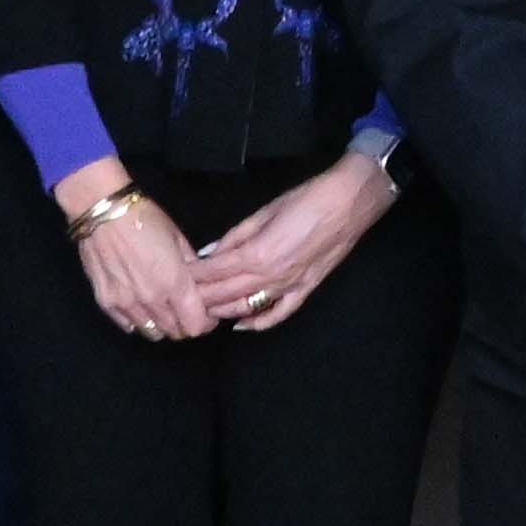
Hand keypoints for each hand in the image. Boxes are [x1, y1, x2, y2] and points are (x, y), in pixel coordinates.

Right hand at [59, 161, 213, 343]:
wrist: (103, 212)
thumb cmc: (146, 219)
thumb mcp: (178, 238)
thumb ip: (191, 266)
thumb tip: (199, 283)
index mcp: (174, 283)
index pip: (196, 326)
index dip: (206, 323)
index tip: (207, 313)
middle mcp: (151, 300)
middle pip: (175, 332)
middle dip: (186, 324)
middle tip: (186, 309)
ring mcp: (126, 304)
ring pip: (152, 333)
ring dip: (162, 325)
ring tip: (164, 308)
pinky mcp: (106, 303)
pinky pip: (128, 326)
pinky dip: (139, 321)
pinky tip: (142, 306)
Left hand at [194, 149, 397, 331]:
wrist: (348, 202)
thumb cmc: (306, 199)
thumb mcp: (264, 211)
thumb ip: (235, 235)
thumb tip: (210, 252)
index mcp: (257, 252)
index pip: (214, 272)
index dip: (193, 276)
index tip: (176, 277)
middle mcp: (269, 276)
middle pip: (225, 294)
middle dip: (200, 297)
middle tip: (180, 298)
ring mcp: (288, 287)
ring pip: (246, 308)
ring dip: (222, 311)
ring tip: (203, 310)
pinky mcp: (305, 290)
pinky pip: (278, 314)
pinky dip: (258, 324)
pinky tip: (241, 325)